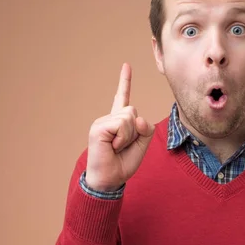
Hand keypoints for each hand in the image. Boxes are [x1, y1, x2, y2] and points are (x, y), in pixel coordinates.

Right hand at [85, 63, 154, 191]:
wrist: (109, 179)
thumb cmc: (123, 163)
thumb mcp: (142, 145)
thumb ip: (146, 129)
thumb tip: (137, 118)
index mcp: (118, 121)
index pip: (123, 97)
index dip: (125, 81)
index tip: (126, 65)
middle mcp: (109, 118)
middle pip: (134, 112)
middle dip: (136, 132)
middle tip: (123, 146)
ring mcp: (102, 122)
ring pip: (129, 117)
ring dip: (129, 137)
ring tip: (117, 147)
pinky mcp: (98, 127)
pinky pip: (122, 125)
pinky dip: (122, 138)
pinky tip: (113, 146)